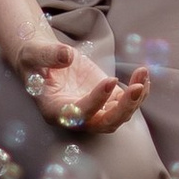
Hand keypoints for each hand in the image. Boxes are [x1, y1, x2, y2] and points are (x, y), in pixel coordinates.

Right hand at [16, 41, 147, 133]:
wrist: (45, 59)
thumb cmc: (35, 60)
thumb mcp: (34, 54)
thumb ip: (48, 56)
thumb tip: (66, 56)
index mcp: (56, 110)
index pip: (79, 113)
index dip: (96, 101)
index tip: (110, 80)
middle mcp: (77, 116)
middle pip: (104, 124)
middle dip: (123, 109)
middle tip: (136, 89)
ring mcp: (95, 108)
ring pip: (120, 115)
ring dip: (135, 98)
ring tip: (142, 74)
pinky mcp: (107, 98)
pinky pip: (126, 101)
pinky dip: (139, 90)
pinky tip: (144, 74)